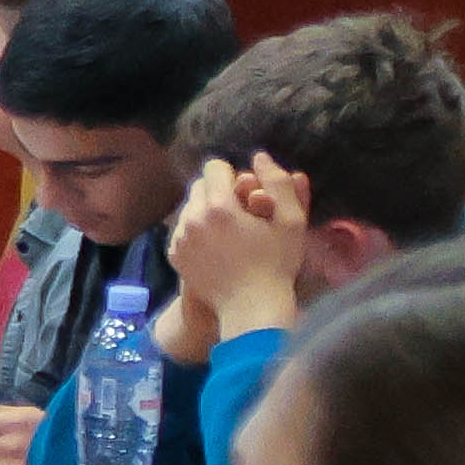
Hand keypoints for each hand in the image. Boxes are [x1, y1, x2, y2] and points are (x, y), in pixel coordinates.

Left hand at [161, 152, 307, 356]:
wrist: (252, 308)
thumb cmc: (277, 264)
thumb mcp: (291, 220)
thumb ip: (278, 182)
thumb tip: (259, 156)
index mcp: (218, 206)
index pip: (215, 168)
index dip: (235, 177)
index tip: (248, 196)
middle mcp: (192, 219)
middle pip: (199, 186)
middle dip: (218, 193)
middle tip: (240, 214)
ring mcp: (179, 239)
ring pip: (189, 208)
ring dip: (205, 212)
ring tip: (228, 232)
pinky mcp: (174, 256)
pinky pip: (182, 230)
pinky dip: (195, 232)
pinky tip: (215, 248)